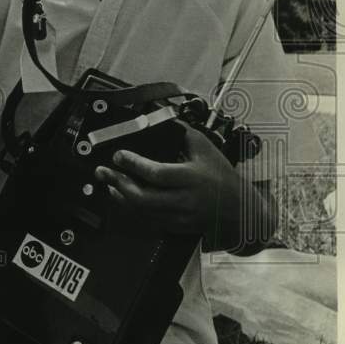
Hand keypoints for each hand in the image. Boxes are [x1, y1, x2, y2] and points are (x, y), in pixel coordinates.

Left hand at [93, 122, 247, 247]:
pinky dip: (131, 208)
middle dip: (118, 183)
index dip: (133, 164)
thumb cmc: (223, 177)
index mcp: (192, 178)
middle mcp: (185, 200)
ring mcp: (180, 217)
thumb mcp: (206, 149)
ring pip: (142, 211)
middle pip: (143, 197)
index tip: (118, 155)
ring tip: (109, 182)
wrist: (241, 212)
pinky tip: (122, 196)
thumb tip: (160, 116)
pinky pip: (147, 220)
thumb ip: (183, 132)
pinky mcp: (176, 227)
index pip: (157, 173)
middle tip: (103, 171)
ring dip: (120, 196)